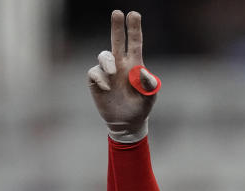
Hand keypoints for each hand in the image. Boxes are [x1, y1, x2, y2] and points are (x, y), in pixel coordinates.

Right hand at [87, 10, 159, 140]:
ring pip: (103, 55)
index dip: (134, 29)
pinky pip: (94, 72)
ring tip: (114, 72)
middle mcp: (120, 64)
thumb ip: (149, 83)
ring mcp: (107, 72)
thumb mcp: (150, 96)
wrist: (128, 123)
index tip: (134, 14)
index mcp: (135, 64)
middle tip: (117, 13)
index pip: (134, 43)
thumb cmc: (141, 106)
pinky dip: (101, 78)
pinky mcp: (97, 81)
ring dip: (108, 61)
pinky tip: (108, 88)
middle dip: (117, 27)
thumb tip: (142, 70)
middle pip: (116, 41)